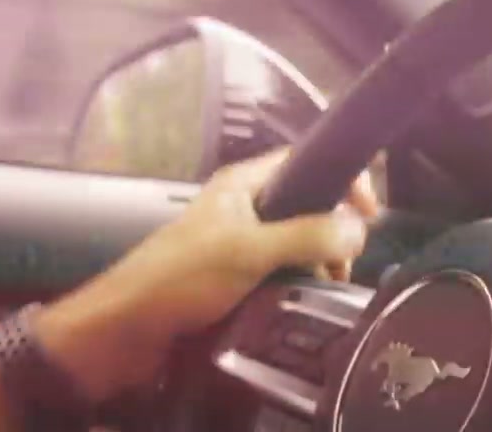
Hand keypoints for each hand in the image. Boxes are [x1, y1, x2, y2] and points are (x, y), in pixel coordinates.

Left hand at [35, 149, 378, 399]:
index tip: (367, 213)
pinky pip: (279, 272)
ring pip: (295, 242)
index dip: (343, 178)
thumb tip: (359, 229)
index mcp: (243, 184)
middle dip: (334, 230)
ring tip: (327, 286)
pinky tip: (302, 301)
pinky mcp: (232, 277)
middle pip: (306, 204)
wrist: (124, 330)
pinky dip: (296, 284)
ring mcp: (237, 243)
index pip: (306, 161)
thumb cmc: (178, 278)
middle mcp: (242, 207)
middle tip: (347, 262)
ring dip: (316, 261)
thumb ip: (306, 235)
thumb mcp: (249, 250)